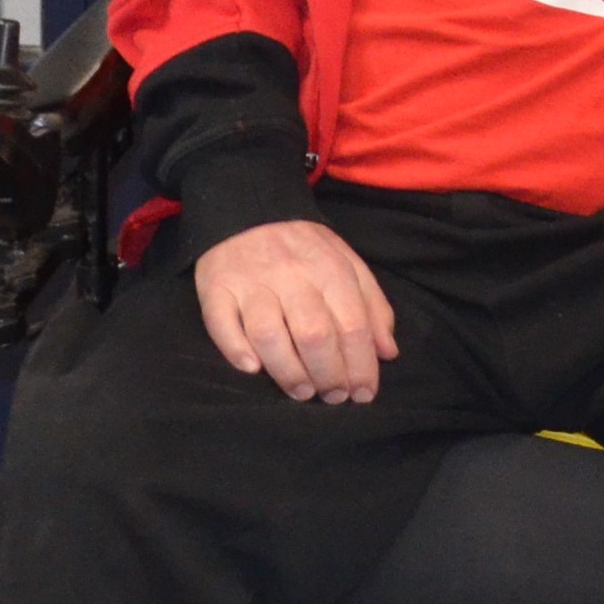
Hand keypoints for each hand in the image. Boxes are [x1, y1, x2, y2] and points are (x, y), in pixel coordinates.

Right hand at [192, 219, 400, 404]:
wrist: (248, 206)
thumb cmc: (304, 247)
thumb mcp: (347, 263)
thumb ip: (372, 305)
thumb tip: (388, 353)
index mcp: (330, 268)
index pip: (352, 324)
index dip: (361, 365)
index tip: (364, 394)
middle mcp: (291, 275)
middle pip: (314, 333)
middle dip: (329, 374)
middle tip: (334, 398)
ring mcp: (251, 283)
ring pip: (270, 334)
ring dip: (288, 371)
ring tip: (302, 392)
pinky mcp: (216, 289)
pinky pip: (222, 325)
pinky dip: (237, 350)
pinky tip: (253, 369)